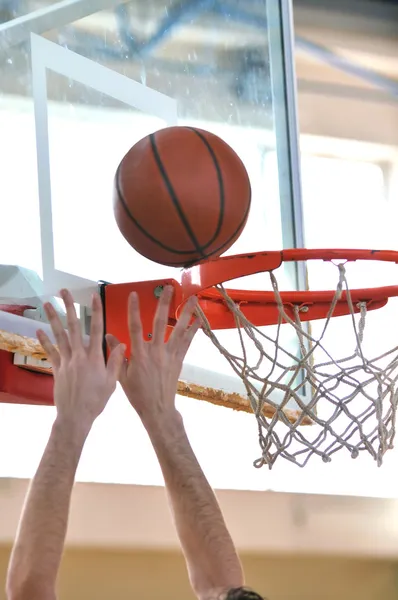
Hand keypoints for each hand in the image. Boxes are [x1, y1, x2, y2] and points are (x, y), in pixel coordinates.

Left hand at [37, 289, 124, 432]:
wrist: (76, 416)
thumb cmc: (96, 401)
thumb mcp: (112, 382)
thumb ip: (116, 362)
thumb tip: (122, 344)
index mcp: (95, 358)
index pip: (97, 330)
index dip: (96, 312)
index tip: (94, 297)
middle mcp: (79, 356)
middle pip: (74, 327)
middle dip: (70, 308)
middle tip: (65, 292)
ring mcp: (66, 361)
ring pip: (60, 335)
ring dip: (53, 319)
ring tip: (49, 304)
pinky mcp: (57, 369)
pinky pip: (50, 352)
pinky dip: (45, 341)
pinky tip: (39, 330)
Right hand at [107, 286, 199, 424]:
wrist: (157, 409)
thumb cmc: (137, 394)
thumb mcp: (121, 375)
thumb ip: (116, 354)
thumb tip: (107, 337)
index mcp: (139, 354)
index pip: (135, 327)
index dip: (134, 310)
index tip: (134, 295)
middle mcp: (155, 351)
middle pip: (160, 323)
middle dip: (164, 304)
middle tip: (169, 288)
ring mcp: (169, 355)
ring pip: (179, 330)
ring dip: (186, 313)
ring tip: (193, 298)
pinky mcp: (178, 360)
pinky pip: (187, 343)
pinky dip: (194, 331)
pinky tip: (200, 321)